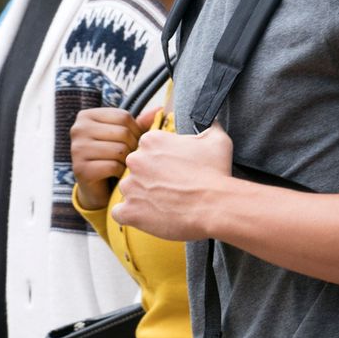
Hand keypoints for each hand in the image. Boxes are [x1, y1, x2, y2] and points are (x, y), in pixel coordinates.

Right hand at [71, 106, 157, 208]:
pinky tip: (118, 175)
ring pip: (119, 150)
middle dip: (133, 147)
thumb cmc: (112, 157)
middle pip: (122, 132)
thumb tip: (160, 109)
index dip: (136, 131)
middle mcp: (78, 129)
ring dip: (128, 161)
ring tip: (125, 165)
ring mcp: (76, 149)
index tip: (133, 142)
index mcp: (86, 116)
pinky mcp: (81, 169)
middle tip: (130, 157)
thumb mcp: (125, 137)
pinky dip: (121, 172)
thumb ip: (140, 123)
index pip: (123, 116)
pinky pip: (113, 166)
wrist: (98, 188)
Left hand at [111, 125, 233, 241]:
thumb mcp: (217, 140)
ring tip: (163, 204)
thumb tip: (212, 121)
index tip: (172, 170)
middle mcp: (135, 160)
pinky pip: (120, 213)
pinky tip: (149, 216)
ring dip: (141, 197)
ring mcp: (130, 186)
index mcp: (151, 141)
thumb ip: (210, 126)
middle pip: (135, 169)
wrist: (214, 206)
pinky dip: (132, 216)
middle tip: (169, 188)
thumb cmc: (215, 173)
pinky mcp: (129, 210)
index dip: (160, 162)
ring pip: (128, 190)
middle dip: (148, 178)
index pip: (146, 150)